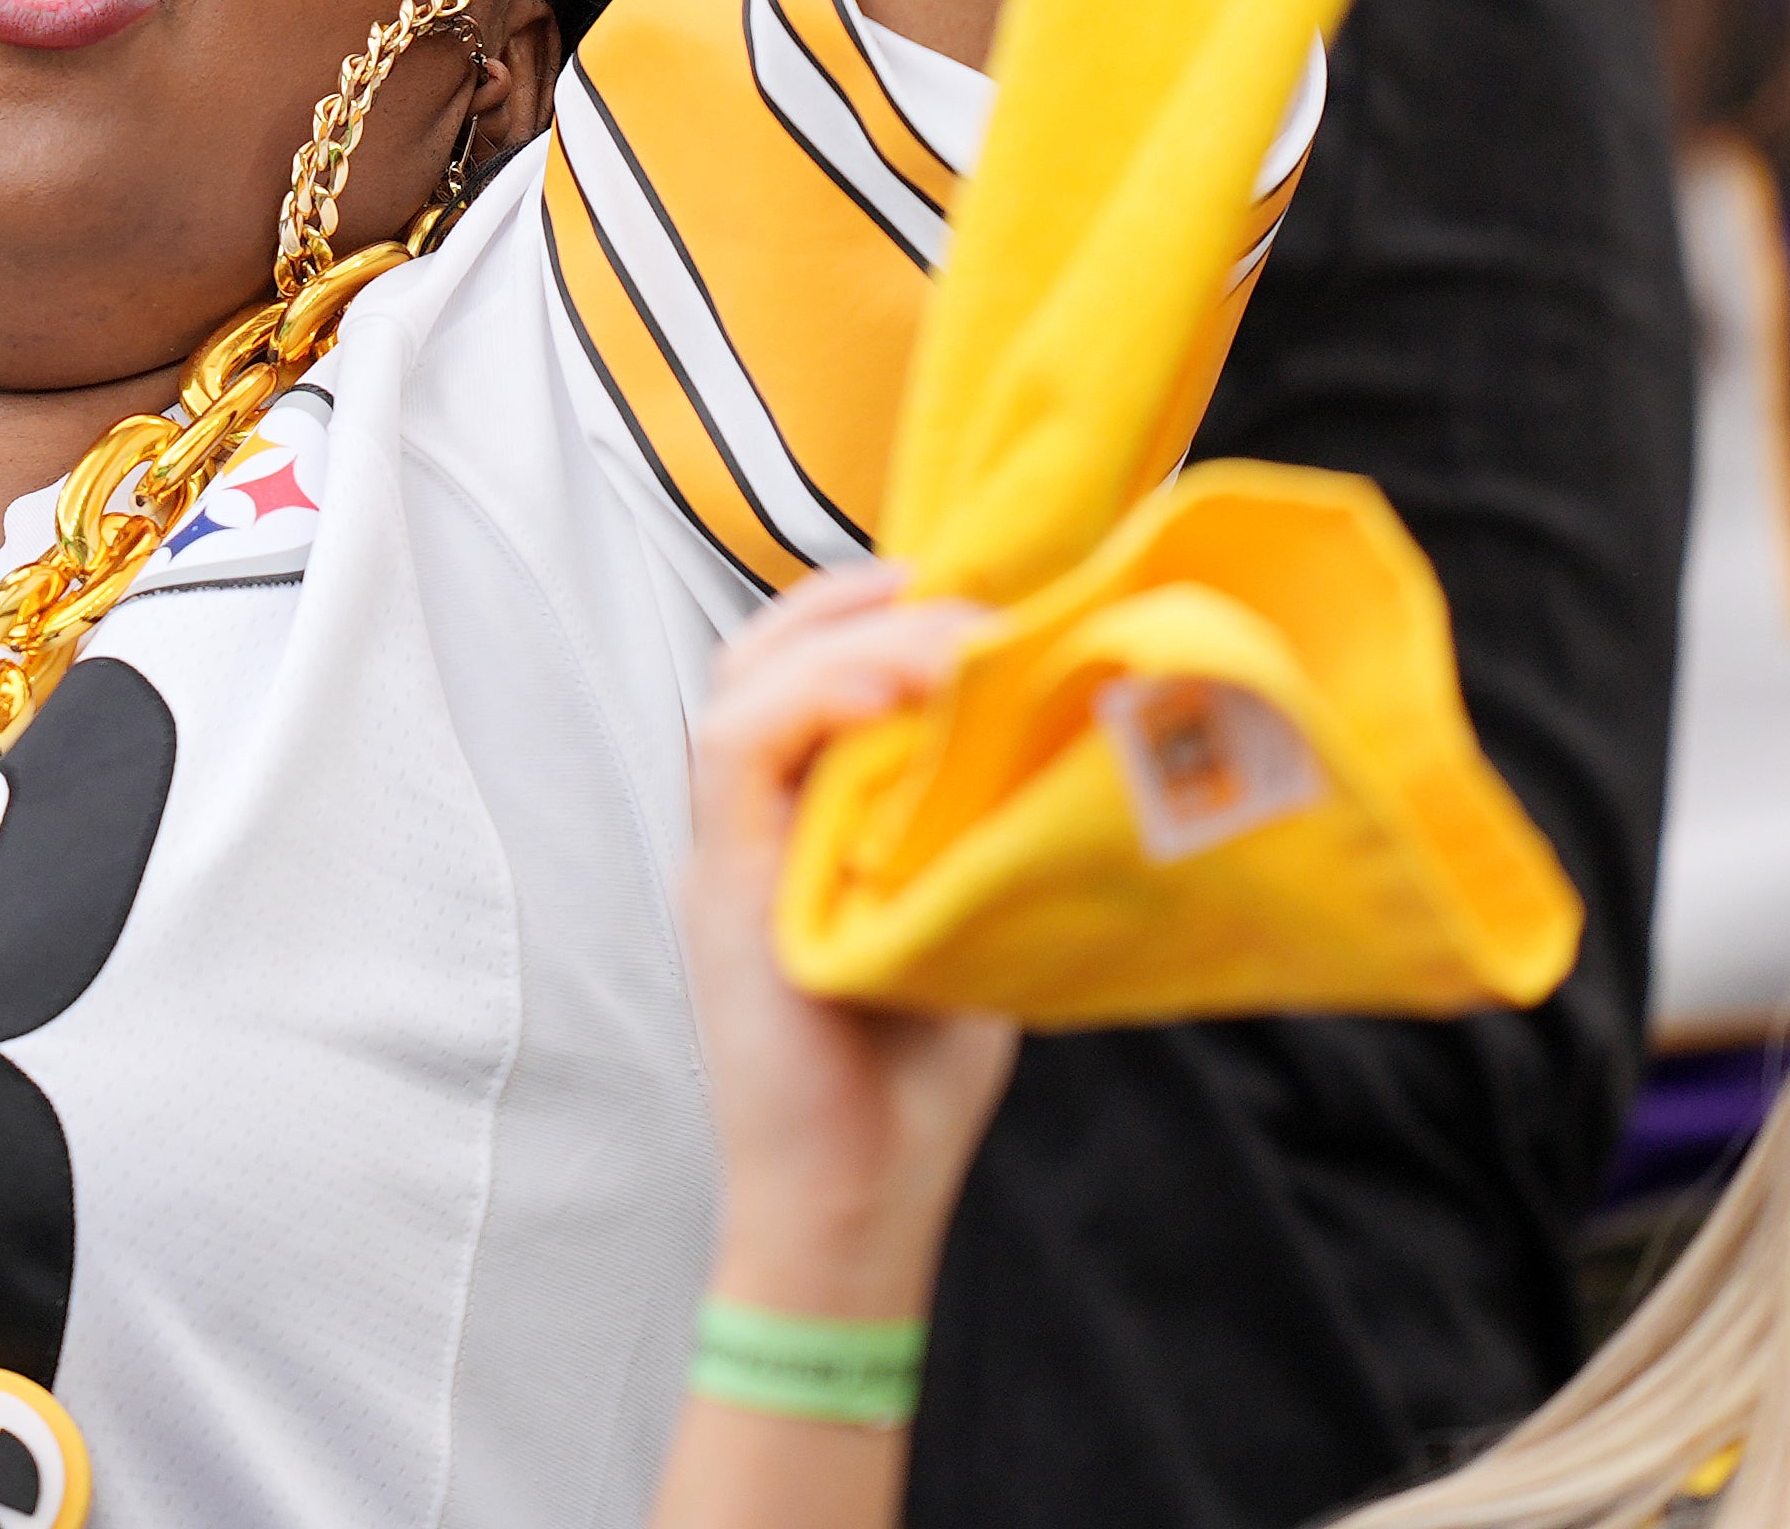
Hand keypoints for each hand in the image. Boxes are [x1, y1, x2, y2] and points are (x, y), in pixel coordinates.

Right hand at [685, 566, 1021, 1318]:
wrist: (854, 1198)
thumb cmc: (911, 1081)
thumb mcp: (964, 916)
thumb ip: (980, 830)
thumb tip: (1070, 739)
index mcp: (799, 819)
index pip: (807, 669)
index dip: (873, 609)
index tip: (970, 591)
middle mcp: (752, 819)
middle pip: (767, 651)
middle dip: (862, 599)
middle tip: (968, 601)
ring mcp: (725, 846)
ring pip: (748, 679)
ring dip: (852, 637)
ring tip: (948, 640)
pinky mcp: (718, 881)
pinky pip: (737, 747)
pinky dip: (812, 698)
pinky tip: (896, 693)